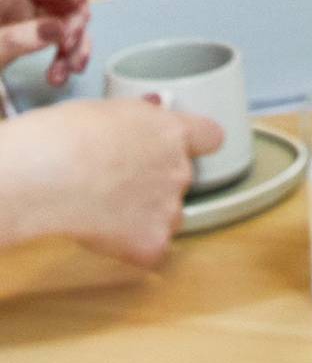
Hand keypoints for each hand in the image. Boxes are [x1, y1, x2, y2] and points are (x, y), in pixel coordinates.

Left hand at [0, 0, 89, 83]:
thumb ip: (17, 38)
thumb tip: (60, 30)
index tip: (77, 0)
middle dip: (74, 15)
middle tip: (71, 43)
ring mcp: (25, 15)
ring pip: (67, 15)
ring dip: (75, 42)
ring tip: (68, 69)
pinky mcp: (31, 35)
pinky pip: (61, 36)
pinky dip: (68, 53)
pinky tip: (64, 73)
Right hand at [0, 99, 221, 263]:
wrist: (50, 174)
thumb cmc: (65, 137)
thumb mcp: (110, 110)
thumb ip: (137, 120)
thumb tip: (143, 118)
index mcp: (172, 131)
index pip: (210, 137)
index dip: (195, 145)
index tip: (179, 150)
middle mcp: (179, 168)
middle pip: (181, 180)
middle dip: (157, 183)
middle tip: (118, 185)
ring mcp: (169, 206)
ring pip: (170, 217)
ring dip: (149, 218)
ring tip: (107, 214)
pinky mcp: (152, 242)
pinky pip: (153, 252)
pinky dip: (134, 250)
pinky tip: (107, 239)